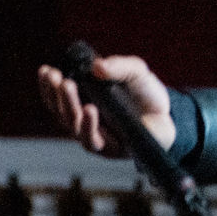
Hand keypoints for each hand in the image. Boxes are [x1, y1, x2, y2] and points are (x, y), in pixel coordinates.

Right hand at [36, 55, 175, 155]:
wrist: (171, 118)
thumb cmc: (148, 95)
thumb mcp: (136, 72)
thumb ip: (119, 66)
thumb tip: (96, 66)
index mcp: (85, 101)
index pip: (58, 95)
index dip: (49, 85)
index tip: (46, 70)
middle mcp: (86, 120)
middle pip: (61, 110)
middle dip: (55, 92)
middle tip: (55, 77)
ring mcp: (96, 136)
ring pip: (73, 125)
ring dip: (68, 105)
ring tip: (68, 86)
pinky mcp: (110, 149)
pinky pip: (93, 141)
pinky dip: (89, 126)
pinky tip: (89, 110)